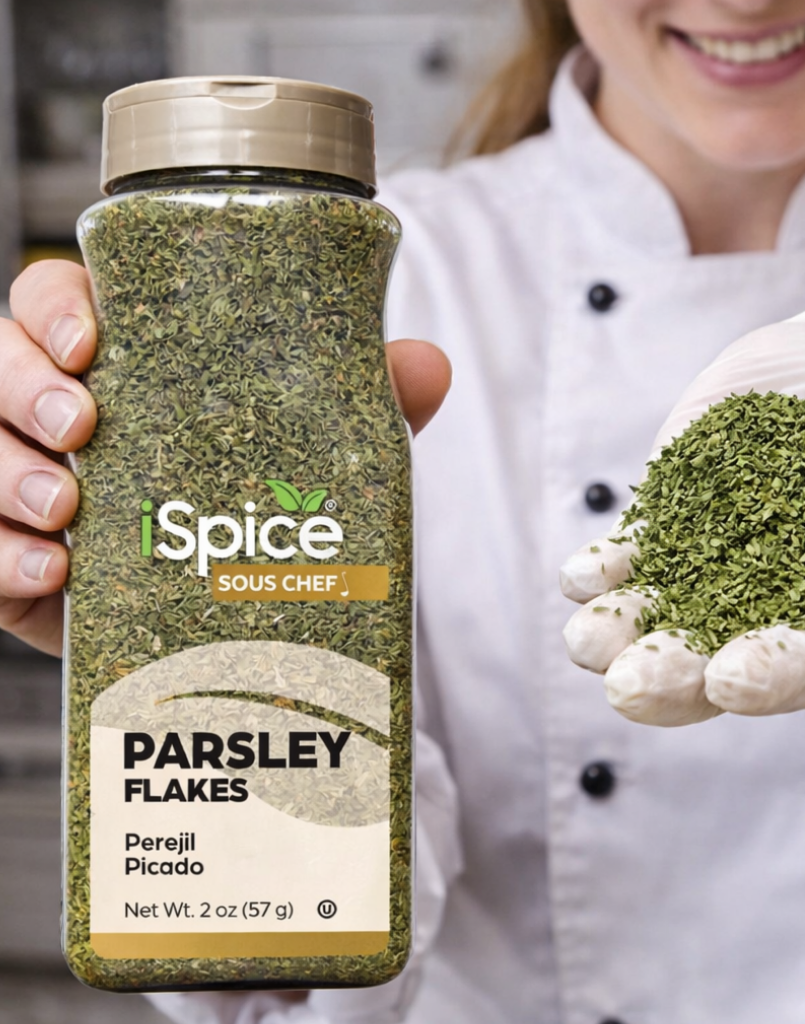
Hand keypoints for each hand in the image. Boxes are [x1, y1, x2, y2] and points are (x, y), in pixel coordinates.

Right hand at [1, 260, 450, 655]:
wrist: (236, 622)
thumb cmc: (260, 511)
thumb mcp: (312, 454)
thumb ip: (360, 406)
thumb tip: (430, 367)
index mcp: (123, 369)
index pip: (55, 303)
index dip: (54, 310)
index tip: (92, 342)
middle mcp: (62, 418)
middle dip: (22, 386)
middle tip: (84, 429)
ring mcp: (28, 489)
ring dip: (3, 471)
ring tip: (68, 512)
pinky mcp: (14, 564)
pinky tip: (52, 572)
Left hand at [560, 299, 804, 725]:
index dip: (779, 674)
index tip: (731, 680)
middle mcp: (786, 602)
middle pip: (726, 655)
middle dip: (675, 674)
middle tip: (626, 686)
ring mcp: (725, 561)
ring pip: (669, 612)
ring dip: (623, 631)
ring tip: (584, 641)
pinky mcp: (681, 518)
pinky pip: (639, 553)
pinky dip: (607, 568)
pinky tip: (579, 577)